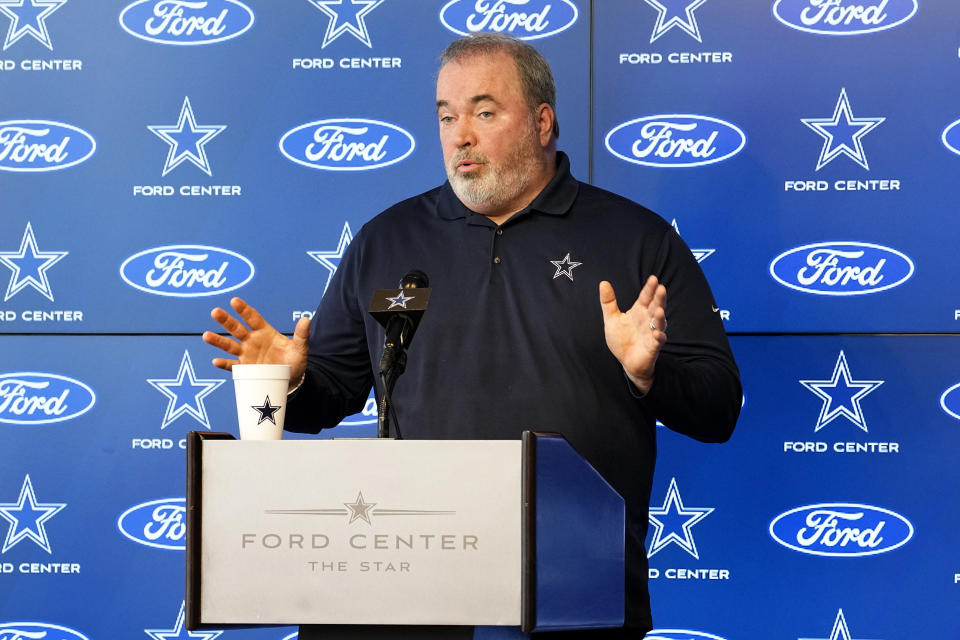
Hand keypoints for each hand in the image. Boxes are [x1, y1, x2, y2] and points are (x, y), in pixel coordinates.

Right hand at [201, 297, 309, 389]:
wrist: (291, 381)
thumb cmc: (295, 361)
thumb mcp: (300, 349)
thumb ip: (302, 335)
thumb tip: (306, 319)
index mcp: (264, 332)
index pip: (252, 318)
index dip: (244, 309)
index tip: (234, 301)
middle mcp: (252, 341)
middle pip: (236, 329)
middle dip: (226, 321)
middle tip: (215, 312)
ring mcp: (247, 355)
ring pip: (230, 346)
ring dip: (219, 341)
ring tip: (206, 335)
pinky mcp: (245, 369)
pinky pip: (232, 366)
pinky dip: (224, 364)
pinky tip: (216, 361)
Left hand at [599, 276, 666, 394]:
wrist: (626, 361)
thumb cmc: (622, 339)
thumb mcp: (612, 319)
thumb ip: (608, 302)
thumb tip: (603, 282)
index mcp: (639, 311)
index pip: (645, 297)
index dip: (649, 289)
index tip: (653, 278)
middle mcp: (648, 320)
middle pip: (655, 306)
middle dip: (659, 298)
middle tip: (661, 288)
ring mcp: (652, 333)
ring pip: (659, 323)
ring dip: (660, 317)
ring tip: (660, 309)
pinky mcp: (653, 346)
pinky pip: (658, 341)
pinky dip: (659, 337)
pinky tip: (658, 333)